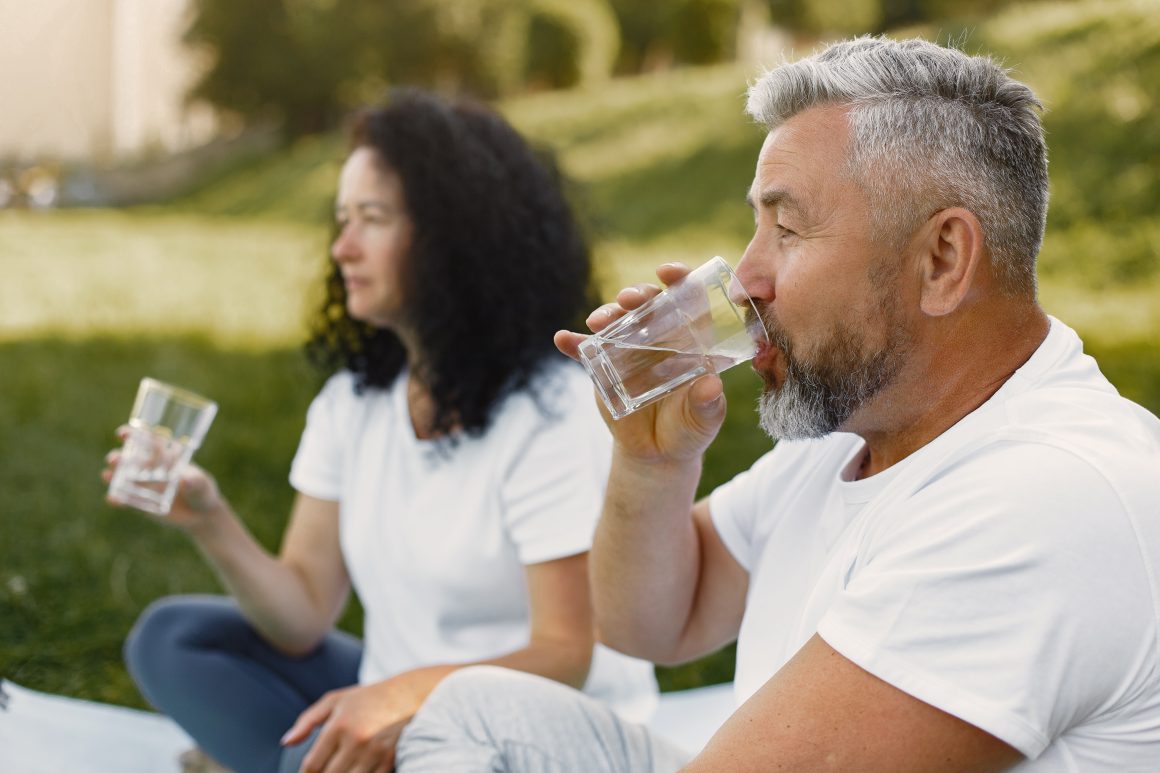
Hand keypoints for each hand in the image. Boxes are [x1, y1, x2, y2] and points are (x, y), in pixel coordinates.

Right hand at [102, 425, 224, 529]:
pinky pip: (126, 499)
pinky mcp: (141, 502)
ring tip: (107, 475)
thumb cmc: (203, 491)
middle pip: (129, 459)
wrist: (202, 514)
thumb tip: (185, 481)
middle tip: (114, 459)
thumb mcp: (202, 484)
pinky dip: (117, 498)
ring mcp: (144, 485)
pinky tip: (112, 499)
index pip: (146, 441)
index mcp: (164, 456)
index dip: (132, 434)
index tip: (123, 433)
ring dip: (113, 475)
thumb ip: (195, 481)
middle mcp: (150, 468)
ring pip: (122, 477)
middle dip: (118, 457)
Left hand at [282, 680, 418, 772]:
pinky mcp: (390, 760)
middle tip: (323, 769)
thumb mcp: (334, 701)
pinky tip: (355, 770)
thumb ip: (307, 721)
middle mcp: (356, 740)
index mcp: (339, 726)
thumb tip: (286, 743)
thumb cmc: (366, 698)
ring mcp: (375, 752)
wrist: (408, 695)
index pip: (312, 765)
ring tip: (338, 769)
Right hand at [555, 263, 726, 463]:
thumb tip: (711, 386)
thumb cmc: (689, 429)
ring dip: (606, 313)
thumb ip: (708, 405)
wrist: (657, 453)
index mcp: (689, 340)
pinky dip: (573, 343)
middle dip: (637, 293)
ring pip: (616, 320)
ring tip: (598, 322)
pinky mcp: (604, 367)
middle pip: (648, 304)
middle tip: (629, 299)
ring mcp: (629, 349)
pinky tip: (563, 339)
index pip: (687, 300)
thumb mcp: (703, 420)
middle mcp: (659, 337)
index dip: (680, 280)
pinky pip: (586, 351)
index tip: (667, 273)